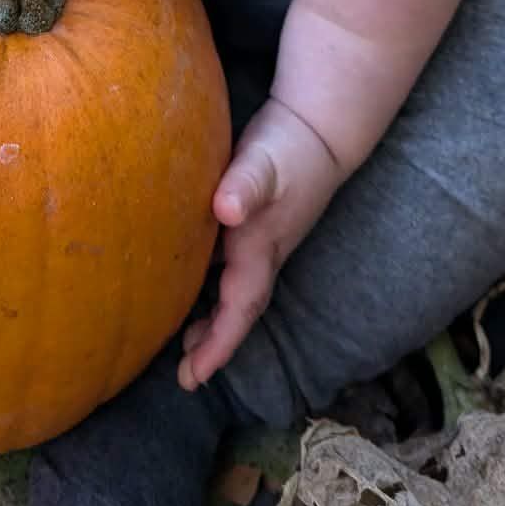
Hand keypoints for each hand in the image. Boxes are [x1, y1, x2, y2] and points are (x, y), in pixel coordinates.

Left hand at [177, 96, 343, 392]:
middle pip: (238, 311)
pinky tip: (188, 284)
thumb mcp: (264, 163)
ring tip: (185, 346)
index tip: (194, 376)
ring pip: (235, 294)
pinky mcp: (255, 226)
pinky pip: (229, 270)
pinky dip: (211, 288)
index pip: (239, 308)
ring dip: (213, 322)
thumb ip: (245, 185)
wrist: (320, 128)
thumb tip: (227, 210)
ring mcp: (261, 241)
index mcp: (260, 248)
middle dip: (214, 345)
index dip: (218, 344)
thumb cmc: (289, 146)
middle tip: (185, 378)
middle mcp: (263, 253)